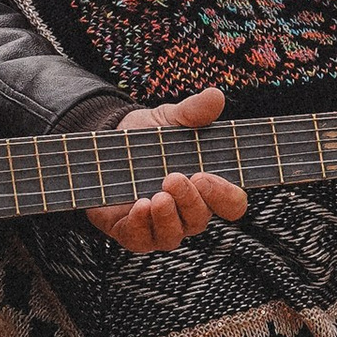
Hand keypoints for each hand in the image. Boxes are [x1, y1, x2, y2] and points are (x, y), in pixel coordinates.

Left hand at [86, 82, 249, 250]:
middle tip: (174, 177)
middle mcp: (186, 210)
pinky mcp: (132, 232)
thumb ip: (193, 112)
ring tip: (158, 196)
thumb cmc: (148, 138)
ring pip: (173, 235)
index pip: (231, 203)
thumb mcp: (169, 119)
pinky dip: (141, 225)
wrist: (106, 145)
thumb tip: (215, 96)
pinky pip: (142, 239)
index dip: (225, 196)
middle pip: (200, 219)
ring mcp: (160, 224)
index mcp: (205, 187)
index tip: (206, 176)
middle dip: (189, 201)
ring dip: (167, 217)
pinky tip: (138, 206)